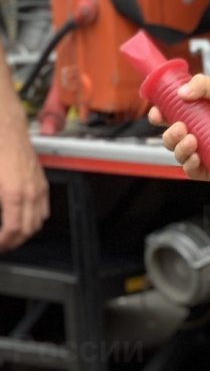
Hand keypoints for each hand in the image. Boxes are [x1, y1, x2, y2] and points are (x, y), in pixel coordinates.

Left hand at [0, 120, 48, 251]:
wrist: (6, 126)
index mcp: (14, 194)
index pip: (13, 230)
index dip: (5, 242)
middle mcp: (30, 193)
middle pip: (29, 230)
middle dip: (15, 242)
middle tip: (4, 244)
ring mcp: (39, 188)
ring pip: (39, 222)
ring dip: (26, 232)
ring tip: (13, 235)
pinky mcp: (41, 182)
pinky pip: (44, 208)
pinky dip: (36, 219)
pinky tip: (25, 218)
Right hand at [149, 74, 209, 181]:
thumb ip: (203, 84)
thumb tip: (182, 92)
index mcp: (193, 115)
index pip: (167, 116)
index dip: (158, 115)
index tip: (157, 113)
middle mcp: (195, 133)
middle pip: (169, 137)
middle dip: (168, 133)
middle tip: (180, 127)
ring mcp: (201, 152)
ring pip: (177, 154)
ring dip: (178, 148)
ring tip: (192, 140)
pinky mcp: (208, 168)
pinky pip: (190, 170)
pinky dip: (189, 164)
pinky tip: (196, 157)